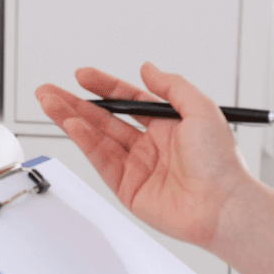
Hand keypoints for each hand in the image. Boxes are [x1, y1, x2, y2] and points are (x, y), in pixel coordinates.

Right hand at [35, 63, 257, 250]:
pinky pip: (101, 160)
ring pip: (97, 138)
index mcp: (168, 126)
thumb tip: (147, 69)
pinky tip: (71, 125)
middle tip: (50, 91)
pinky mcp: (128, 189)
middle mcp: (150, 146)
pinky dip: (84, 142)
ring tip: (50, 103)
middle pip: (105, 119)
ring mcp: (137, 167)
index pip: (128, 100)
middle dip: (75, 104)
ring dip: (71, 119)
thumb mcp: (201, 109)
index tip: (83, 75)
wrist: (223, 204)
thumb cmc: (221, 163)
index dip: (105, 86)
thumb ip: (172, 86)